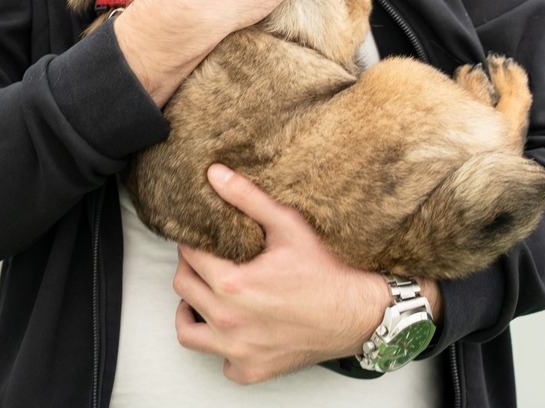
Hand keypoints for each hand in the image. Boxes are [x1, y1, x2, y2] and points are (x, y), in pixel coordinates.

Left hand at [172, 164, 387, 384]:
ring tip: (206, 293)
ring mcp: (239, 350)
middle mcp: (230, 321)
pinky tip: (232, 329)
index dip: (193, 240)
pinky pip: (220, 362)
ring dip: (191, 310)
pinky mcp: (252, 370)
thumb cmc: (327, 270)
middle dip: (191, 267)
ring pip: (187, 330)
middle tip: (207, 258)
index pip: (190, 255)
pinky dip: (220, 347)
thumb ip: (247, 197)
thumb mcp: (288, 225)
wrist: (359, 313)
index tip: (202, 236)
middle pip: (184, 287)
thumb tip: (214, 174)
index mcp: (233, 284)